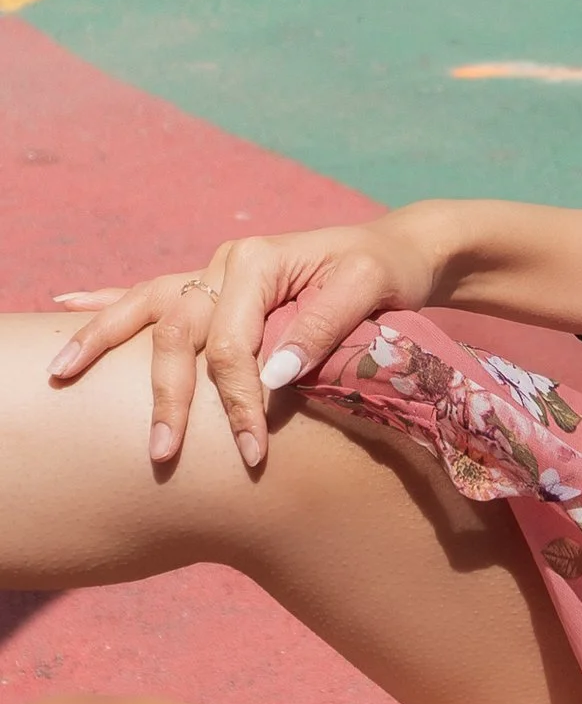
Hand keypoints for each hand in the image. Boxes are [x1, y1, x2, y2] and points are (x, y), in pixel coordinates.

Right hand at [48, 218, 438, 467]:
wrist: (398, 249)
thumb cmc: (388, 270)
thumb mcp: (368, 290)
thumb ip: (319, 329)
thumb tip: (273, 376)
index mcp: (259, 262)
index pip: (231, 343)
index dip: (238, 400)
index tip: (251, 450)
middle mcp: (226, 264)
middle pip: (179, 335)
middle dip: (169, 397)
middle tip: (161, 454)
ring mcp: (214, 271)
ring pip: (149, 311)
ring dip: (103, 343)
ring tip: (61, 375)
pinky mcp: (217, 284)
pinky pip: (154, 293)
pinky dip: (112, 303)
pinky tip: (67, 306)